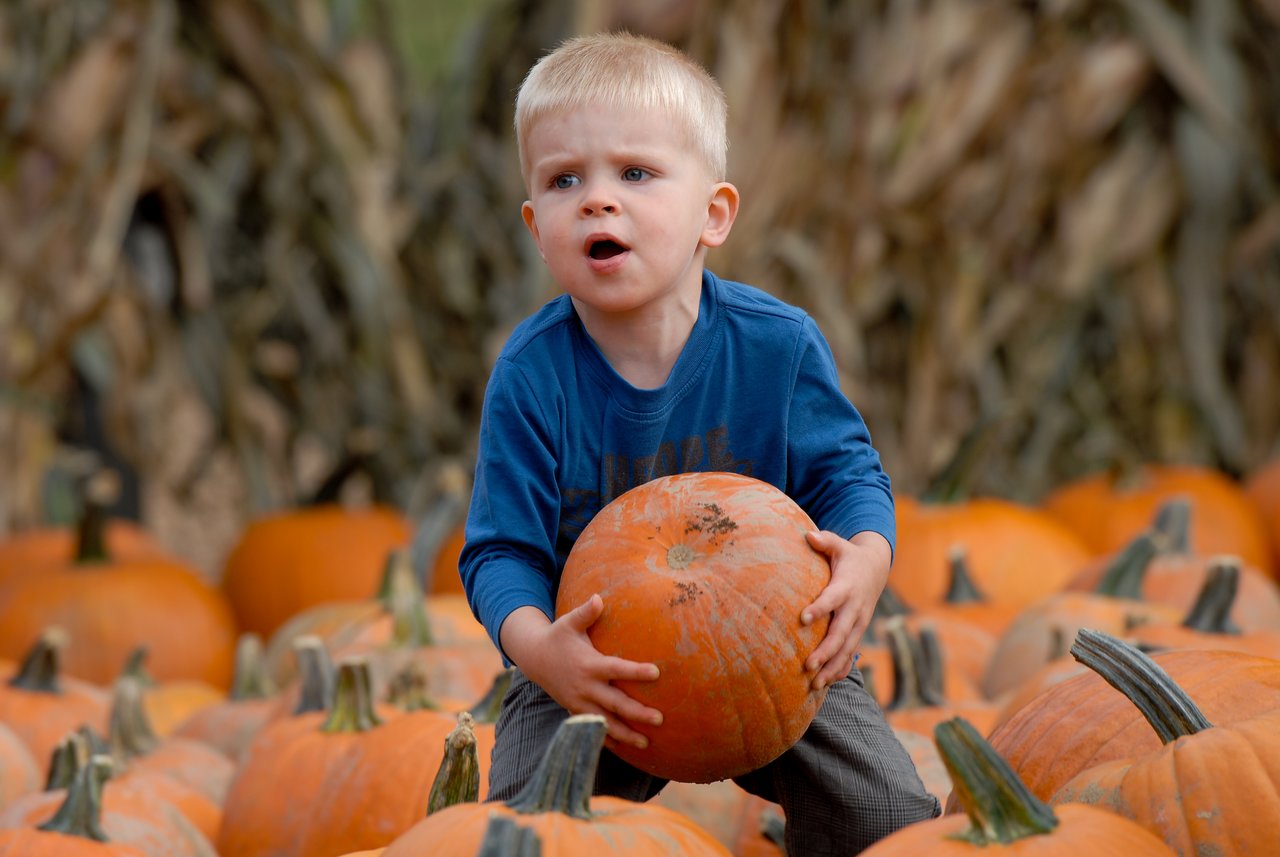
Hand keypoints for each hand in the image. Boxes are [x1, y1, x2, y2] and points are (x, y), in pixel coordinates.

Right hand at [500, 598, 663, 750]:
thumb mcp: (568, 622)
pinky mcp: (575, 710)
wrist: (534, 658)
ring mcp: (579, 702)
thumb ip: (586, 612)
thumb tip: (599, 598)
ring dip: (625, 734)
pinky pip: (593, 728)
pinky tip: (624, 749)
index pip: (616, 669)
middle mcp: (585, 687)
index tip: (656, 672)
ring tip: (646, 743)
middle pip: (615, 702)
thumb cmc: (558, 637)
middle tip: (659, 718)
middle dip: (637, 713)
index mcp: (589, 665)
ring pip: (605, 722)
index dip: (636, 671)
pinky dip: (607, 740)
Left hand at [800, 530, 890, 690]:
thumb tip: (808, 535)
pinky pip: (851, 654)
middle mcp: (855, 608)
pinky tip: (827, 684)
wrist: (875, 569)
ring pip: (847, 649)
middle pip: (841, 632)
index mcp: (847, 587)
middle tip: (807, 665)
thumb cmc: (849, 557)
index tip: (803, 618)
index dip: (819, 608)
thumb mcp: (840, 545)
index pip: (832, 598)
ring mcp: (858, 623)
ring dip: (832, 667)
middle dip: (825, 650)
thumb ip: (825, 540)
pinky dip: (841, 669)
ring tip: (814, 684)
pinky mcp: (858, 631)